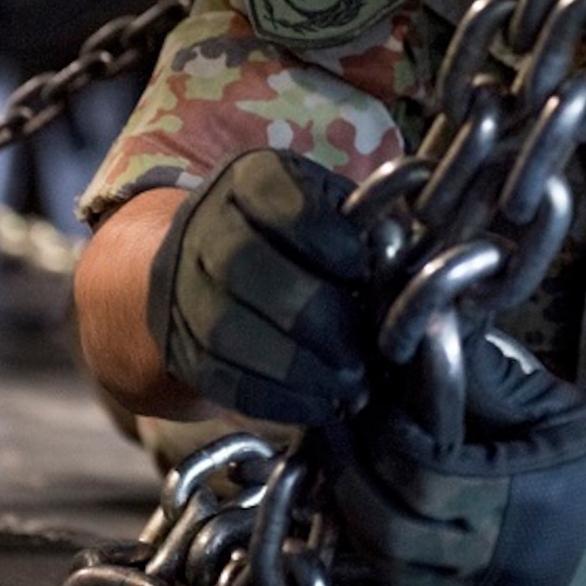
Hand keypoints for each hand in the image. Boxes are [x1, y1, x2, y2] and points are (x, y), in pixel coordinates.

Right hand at [147, 149, 371, 425]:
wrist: (204, 266)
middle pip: (247, 267)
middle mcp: (204, 227)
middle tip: (365, 353)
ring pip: (227, 330)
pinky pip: (219, 377)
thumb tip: (406, 261)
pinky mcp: (179, 346)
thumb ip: (366, 225)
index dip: (326, 240)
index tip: (363, 273)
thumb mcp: (329, 206)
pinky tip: (319, 405)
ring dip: (297, 367)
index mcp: (250, 180)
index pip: (280, 201)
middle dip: (316, 318)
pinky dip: (274, 398)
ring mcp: (181, 288)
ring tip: (352, 387)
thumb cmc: (296, 236)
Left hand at [325, 333, 585, 585]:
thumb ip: (492, 382)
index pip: (422, 473)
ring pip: (396, 572)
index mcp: (525, 495)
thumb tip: (426, 339)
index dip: (382, 438)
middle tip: (335, 438)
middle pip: (393, 530)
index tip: (363, 403)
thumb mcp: (563, 406)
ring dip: (362, 524)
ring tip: (349, 475)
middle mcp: (505, 556)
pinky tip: (380, 520)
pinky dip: (390, 560)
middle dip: (354, 483)